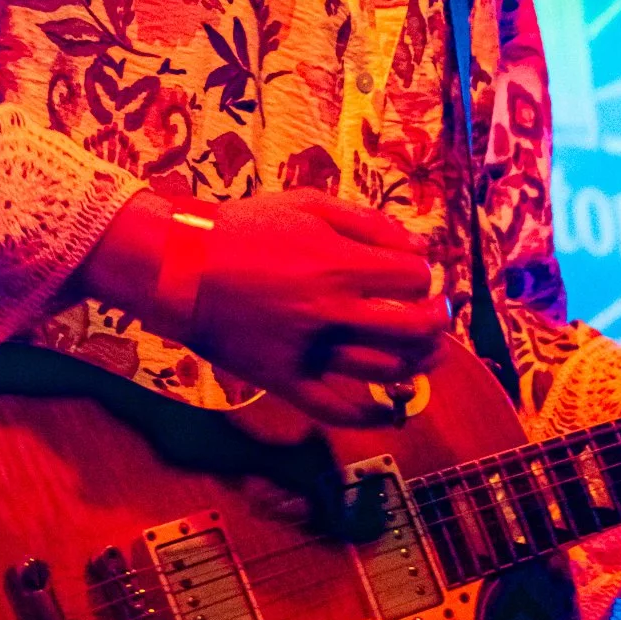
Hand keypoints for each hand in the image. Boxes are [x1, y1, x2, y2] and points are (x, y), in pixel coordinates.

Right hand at [76, 187, 449, 427]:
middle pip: (411, 326)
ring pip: (385, 370)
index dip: (423, 274)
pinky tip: (392, 410)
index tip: (415, 275)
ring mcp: (309, 349)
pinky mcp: (286, 380)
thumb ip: (365, 221)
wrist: (181, 266)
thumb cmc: (244, 229)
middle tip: (439, 314)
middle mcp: (331, 310)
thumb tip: (413, 243)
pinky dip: (371, 415)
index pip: (412, 276)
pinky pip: (337, 408)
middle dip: (437, 320)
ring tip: (429, 354)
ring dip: (419, 363)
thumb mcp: (306, 204)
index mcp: (338, 263)